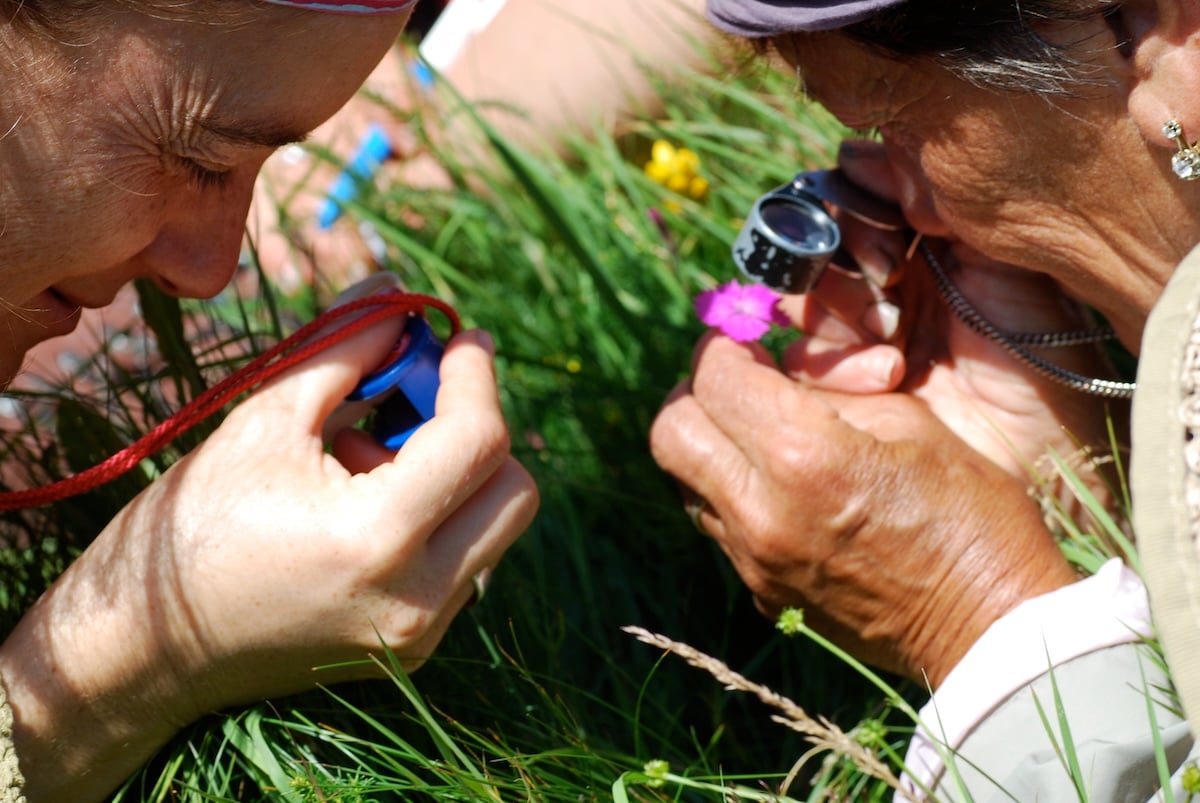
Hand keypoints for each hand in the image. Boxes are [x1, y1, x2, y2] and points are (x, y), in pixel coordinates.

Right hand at [0, 313, 537, 801]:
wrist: (144, 649)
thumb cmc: (189, 528)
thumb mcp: (265, 420)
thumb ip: (346, 348)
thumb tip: (395, 288)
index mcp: (377, 539)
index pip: (479, 440)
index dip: (475, 374)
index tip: (459, 335)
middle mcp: (417, 599)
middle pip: (514, 490)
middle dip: (475, 428)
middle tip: (410, 396)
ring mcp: (420, 633)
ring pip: (494, 527)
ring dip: (453, 473)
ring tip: (361, 459)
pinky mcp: (412, 646)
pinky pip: (463, 561)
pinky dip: (434, 514)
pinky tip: (361, 501)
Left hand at [649, 335, 1077, 684]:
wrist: (992, 623)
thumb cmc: (971, 510)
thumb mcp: (909, 420)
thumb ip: (824, 390)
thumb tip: (769, 369)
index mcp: (804, 457)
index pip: (714, 378)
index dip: (723, 345)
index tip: (747, 339)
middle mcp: (761, 513)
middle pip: (671, 431)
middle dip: (695, 392)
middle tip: (737, 382)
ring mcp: (755, 560)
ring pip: (684, 480)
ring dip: (709, 444)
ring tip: (760, 433)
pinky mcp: (762, 593)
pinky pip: (717, 525)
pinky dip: (732, 492)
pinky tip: (782, 487)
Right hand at [783, 140, 1125, 486]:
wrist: (1051, 441)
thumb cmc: (1041, 344)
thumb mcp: (998, 252)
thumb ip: (930, 198)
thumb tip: (852, 156)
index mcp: (911, 245)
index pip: (844, 207)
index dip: (851, 215)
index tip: (891, 238)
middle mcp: (875, 287)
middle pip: (811, 254)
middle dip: (841, 268)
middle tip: (889, 286)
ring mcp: (853, 341)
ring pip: (799, 306)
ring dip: (838, 317)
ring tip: (895, 342)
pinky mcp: (840, 394)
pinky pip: (801, 364)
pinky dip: (837, 366)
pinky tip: (888, 376)